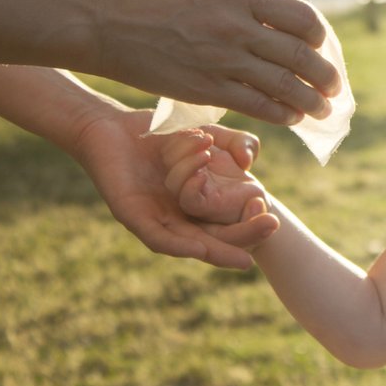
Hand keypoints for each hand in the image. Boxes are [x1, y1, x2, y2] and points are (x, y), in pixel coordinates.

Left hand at [73, 109, 277, 268]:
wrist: (111, 126)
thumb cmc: (159, 133)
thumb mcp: (207, 134)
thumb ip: (234, 142)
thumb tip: (249, 160)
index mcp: (197, 203)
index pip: (227, 221)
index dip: (250, 223)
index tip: (274, 220)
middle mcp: (178, 217)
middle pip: (213, 239)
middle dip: (242, 242)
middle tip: (270, 237)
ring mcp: (155, 219)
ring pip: (189, 243)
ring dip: (217, 252)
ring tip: (243, 260)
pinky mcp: (132, 216)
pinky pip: (157, 237)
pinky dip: (179, 246)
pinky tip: (199, 250)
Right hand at [93, 0, 340, 124]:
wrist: (111, 30)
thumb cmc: (161, 5)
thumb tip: (286, 17)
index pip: (302, 17)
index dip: (321, 36)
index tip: (324, 48)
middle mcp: (236, 27)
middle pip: (300, 54)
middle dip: (325, 76)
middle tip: (335, 88)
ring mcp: (223, 60)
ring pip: (284, 85)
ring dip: (311, 101)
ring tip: (322, 110)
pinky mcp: (208, 90)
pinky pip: (258, 105)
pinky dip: (283, 113)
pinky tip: (292, 117)